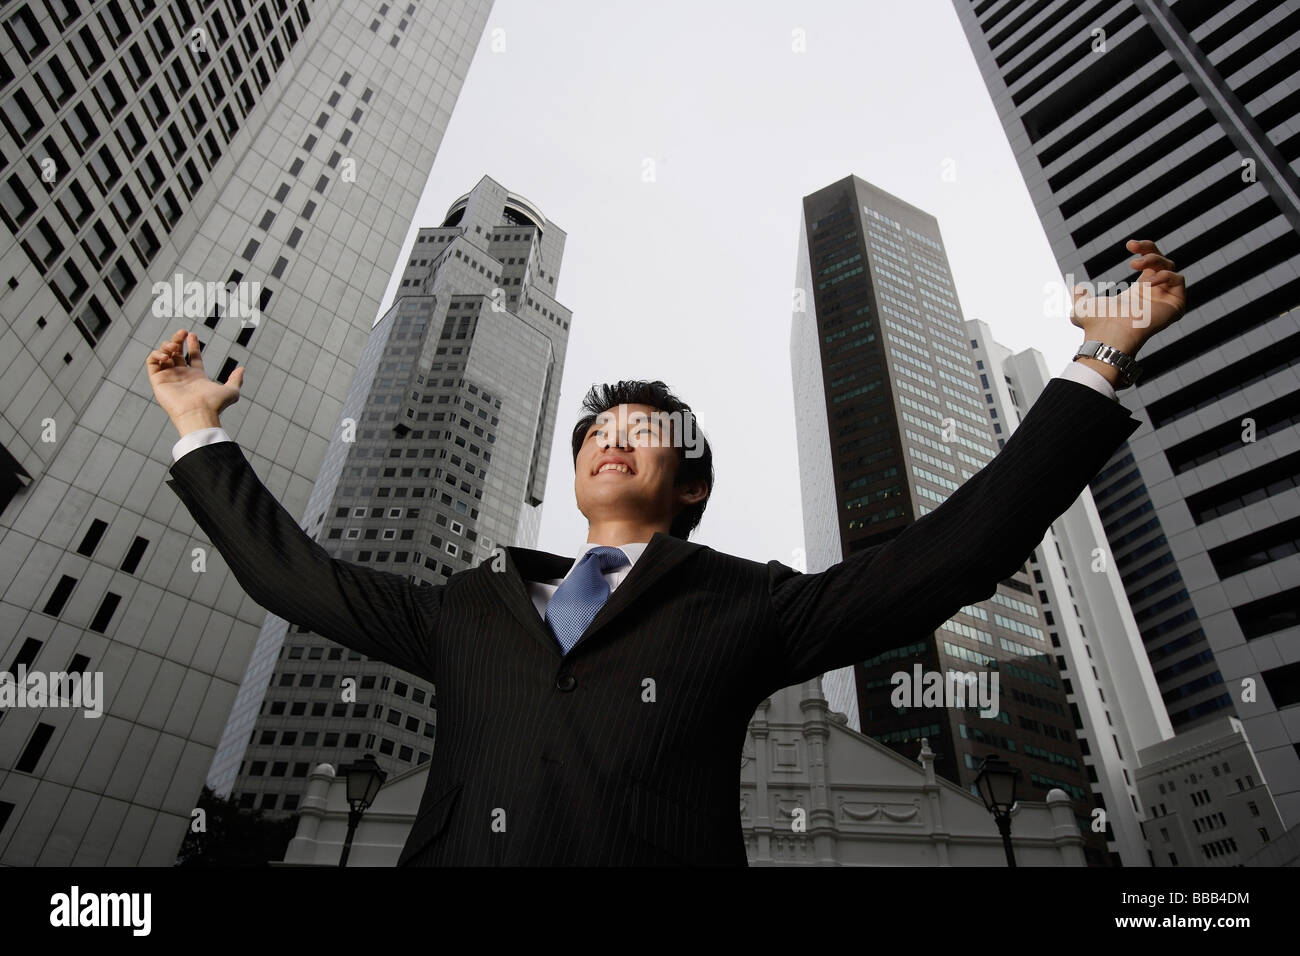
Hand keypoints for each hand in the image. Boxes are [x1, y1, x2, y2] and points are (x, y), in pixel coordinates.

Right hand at [146, 329, 244, 436]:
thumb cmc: (214, 405)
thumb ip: (236, 379)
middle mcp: (182, 376)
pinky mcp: (158, 381)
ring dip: (167, 346)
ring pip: (163, 356)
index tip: (191, 333)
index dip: (192, 344)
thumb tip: (242, 369)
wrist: (198, 413)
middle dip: (177, 340)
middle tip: (182, 332)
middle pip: (176, 353)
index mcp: (197, 377)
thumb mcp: (231, 391)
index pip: (192, 357)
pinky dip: (156, 354)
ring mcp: (169, 378)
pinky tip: (166, 355)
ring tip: (173, 345)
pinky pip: (151, 363)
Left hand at [1070, 239, 1186, 355]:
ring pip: (1170, 267)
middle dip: (1149, 249)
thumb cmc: (1096, 325)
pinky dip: (1165, 275)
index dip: (1144, 249)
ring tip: (1134, 264)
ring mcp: (1165, 299)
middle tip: (1132, 247)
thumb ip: (1080, 297)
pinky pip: (1179, 280)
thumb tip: (1076, 289)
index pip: (1150, 263)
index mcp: (1138, 292)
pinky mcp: (1175, 305)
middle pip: (1163, 261)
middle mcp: (1154, 294)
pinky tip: (1148, 282)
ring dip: (1154, 260)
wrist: (1107, 335)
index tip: (1130, 244)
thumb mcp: (1082, 308)